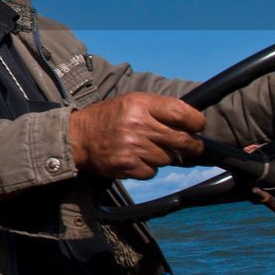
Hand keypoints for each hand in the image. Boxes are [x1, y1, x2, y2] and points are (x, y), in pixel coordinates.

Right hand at [69, 92, 204, 179]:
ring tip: (146, 149)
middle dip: (192, 146)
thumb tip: (193, 123)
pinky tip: (135, 159)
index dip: (196, 122)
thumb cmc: (109, 118)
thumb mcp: (131, 102)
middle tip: (191, 147)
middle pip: (182, 140)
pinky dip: (148, 168)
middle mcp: (137, 124)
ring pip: (168, 158)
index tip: (197, 127)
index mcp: (140, 104)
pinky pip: (152, 171)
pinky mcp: (128, 164)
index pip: (182, 113)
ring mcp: (132, 146)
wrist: (77, 137)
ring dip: (163, 157)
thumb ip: (159, 108)